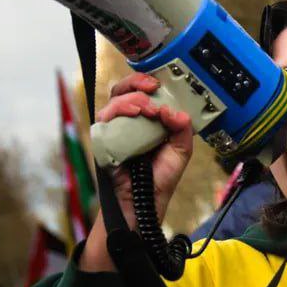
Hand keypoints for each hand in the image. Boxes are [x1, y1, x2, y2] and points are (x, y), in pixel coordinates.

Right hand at [79, 73, 192, 272]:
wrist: (145, 204)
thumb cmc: (160, 179)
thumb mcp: (181, 151)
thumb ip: (182, 130)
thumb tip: (174, 111)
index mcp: (146, 121)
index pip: (140, 92)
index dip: (145, 81)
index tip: (157, 83)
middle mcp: (127, 123)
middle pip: (121, 90)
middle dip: (135, 84)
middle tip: (151, 91)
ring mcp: (114, 132)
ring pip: (112, 102)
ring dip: (131, 100)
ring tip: (147, 109)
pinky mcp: (103, 143)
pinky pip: (103, 122)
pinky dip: (118, 114)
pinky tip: (134, 117)